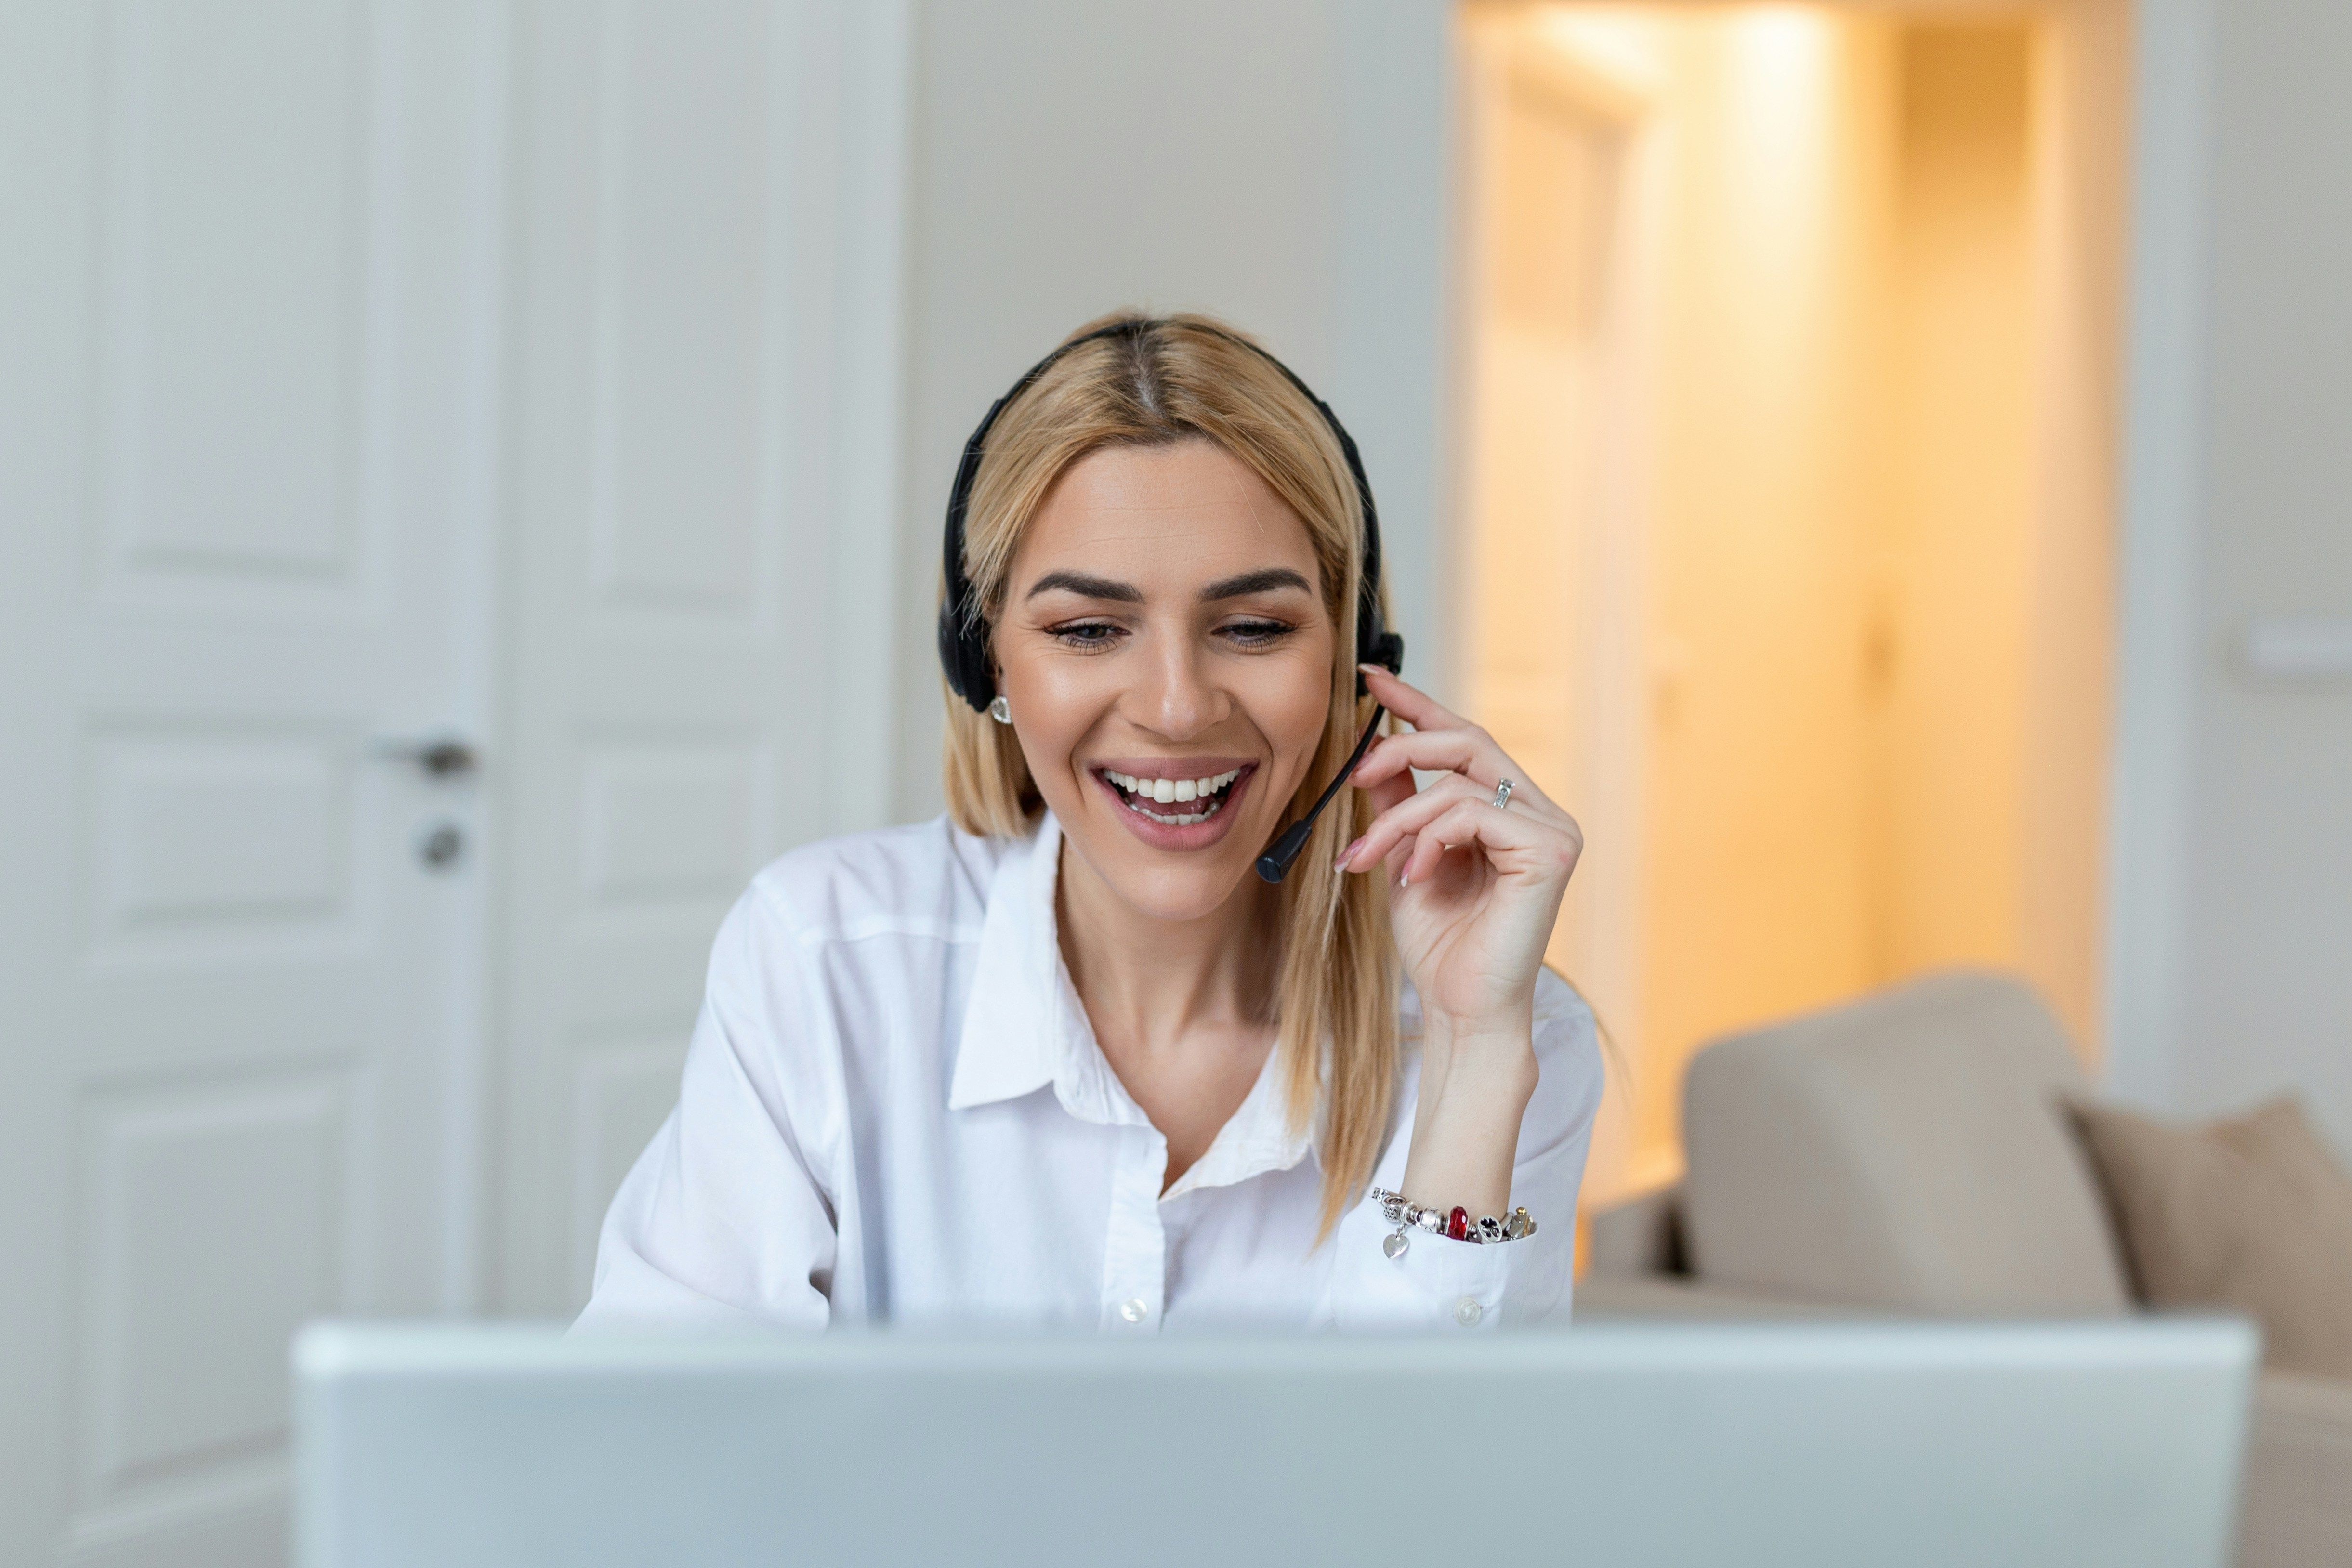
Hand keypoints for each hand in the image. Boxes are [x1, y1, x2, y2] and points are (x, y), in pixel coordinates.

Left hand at [1338, 669, 1582, 1217]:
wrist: (1461, 1009)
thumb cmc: (1441, 946)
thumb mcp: (1405, 858)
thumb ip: (1400, 806)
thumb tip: (1375, 753)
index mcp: (1511, 811)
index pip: (1465, 740)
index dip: (1418, 703)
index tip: (1370, 677)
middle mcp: (1541, 813)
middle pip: (1469, 741)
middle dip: (1402, 746)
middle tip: (1354, 772)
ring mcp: (1553, 830)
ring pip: (1459, 782)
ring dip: (1398, 817)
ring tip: (1368, 857)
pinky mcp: (1550, 853)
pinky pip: (1472, 814)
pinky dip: (1428, 838)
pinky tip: (1413, 876)